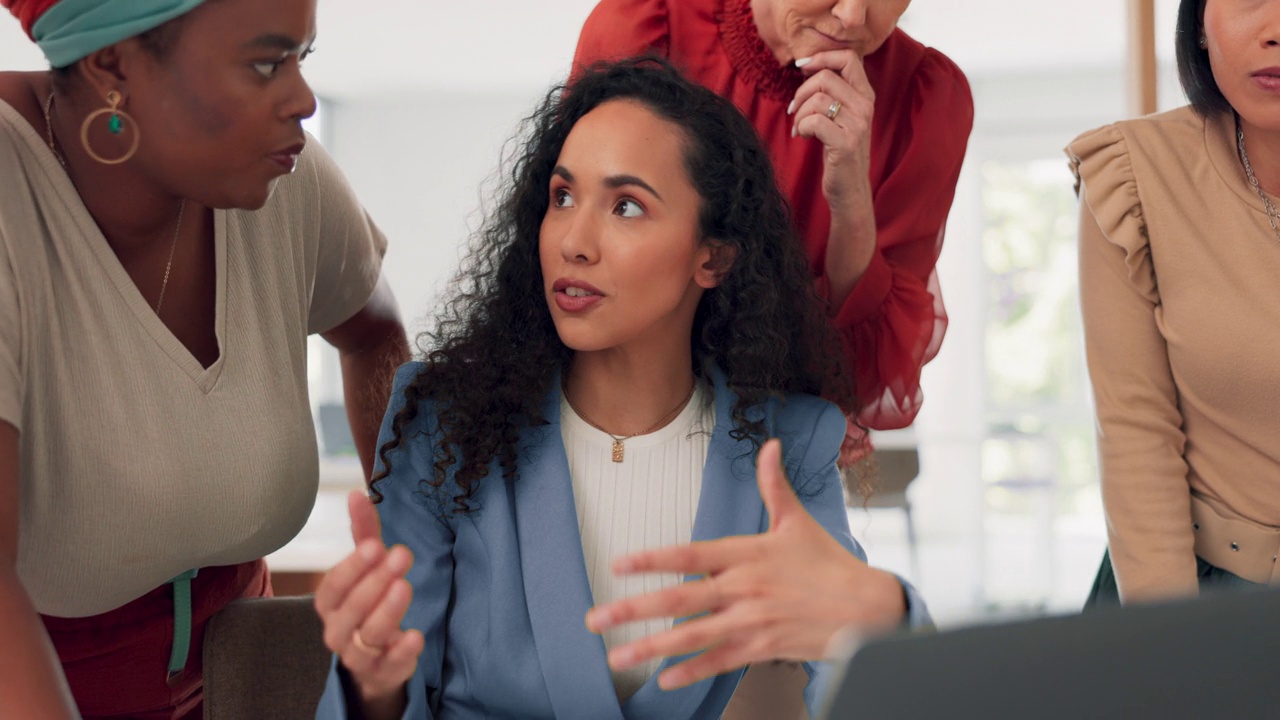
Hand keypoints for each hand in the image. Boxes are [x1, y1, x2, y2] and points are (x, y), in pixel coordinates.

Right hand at [315, 490, 423, 707]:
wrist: (376, 658)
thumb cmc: (367, 604)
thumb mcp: (367, 569)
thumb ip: (363, 533)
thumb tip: (357, 493)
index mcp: (330, 604)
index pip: (333, 586)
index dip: (351, 567)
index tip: (374, 546)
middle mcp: (338, 630)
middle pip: (351, 609)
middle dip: (374, 582)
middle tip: (401, 555)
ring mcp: (358, 654)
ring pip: (367, 636)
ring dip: (387, 612)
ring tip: (405, 586)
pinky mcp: (383, 671)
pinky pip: (389, 665)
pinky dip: (402, 652)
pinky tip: (416, 636)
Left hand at [584, 439, 905, 690]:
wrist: (867, 609)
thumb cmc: (828, 564)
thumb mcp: (798, 521)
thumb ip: (774, 485)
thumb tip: (770, 446)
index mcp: (746, 553)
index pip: (689, 554)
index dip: (652, 560)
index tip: (619, 565)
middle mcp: (743, 589)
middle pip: (679, 600)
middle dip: (632, 610)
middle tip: (595, 619)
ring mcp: (750, 621)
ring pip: (691, 636)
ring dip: (650, 648)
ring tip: (617, 656)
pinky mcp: (761, 647)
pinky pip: (718, 662)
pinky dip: (690, 672)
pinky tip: (663, 680)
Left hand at [788, 49, 874, 220]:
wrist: (849, 188)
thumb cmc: (839, 150)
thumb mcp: (841, 116)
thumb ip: (833, 92)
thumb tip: (808, 66)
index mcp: (865, 95)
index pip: (849, 58)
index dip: (821, 57)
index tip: (801, 67)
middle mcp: (865, 106)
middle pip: (826, 77)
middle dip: (801, 92)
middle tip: (795, 109)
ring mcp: (858, 124)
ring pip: (817, 100)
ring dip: (799, 114)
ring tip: (799, 127)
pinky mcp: (846, 143)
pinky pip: (814, 121)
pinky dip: (801, 127)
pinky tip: (801, 136)